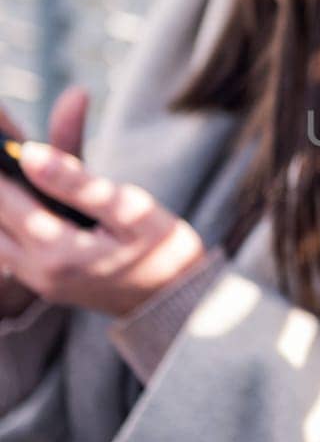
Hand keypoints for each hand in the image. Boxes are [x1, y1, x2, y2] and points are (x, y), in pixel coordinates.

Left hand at [0, 132, 205, 318]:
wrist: (180, 302)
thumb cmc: (163, 249)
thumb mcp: (129, 208)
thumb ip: (76, 181)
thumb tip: (28, 153)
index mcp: (58, 250)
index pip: (4, 196)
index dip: (0, 163)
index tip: (1, 140)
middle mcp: (39, 271)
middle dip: (1, 185)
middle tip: (5, 153)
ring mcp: (39, 282)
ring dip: (3, 206)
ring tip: (15, 177)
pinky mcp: (45, 284)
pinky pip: (7, 251)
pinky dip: (9, 224)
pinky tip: (26, 202)